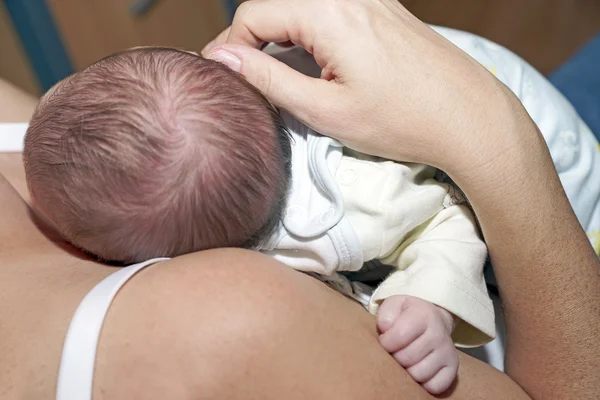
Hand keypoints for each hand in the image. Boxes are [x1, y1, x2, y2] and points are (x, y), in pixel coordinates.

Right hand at [202, 0, 508, 171]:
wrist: (467, 117)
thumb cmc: (402, 120)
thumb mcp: (324, 110)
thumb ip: (268, 80)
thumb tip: (224, 59)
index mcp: (329, 12)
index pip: (253, 14)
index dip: (230, 47)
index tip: (223, 77)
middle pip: (276, 4)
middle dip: (250, 39)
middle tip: (243, 79)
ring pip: (301, 6)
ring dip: (278, 36)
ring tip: (272, 76)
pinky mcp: (382, 8)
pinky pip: (329, 10)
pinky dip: (307, 32)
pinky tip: (309, 63)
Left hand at [377, 295, 457, 394]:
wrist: (433, 319)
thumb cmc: (407, 314)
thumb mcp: (394, 305)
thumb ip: (386, 315)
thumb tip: (386, 330)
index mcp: (424, 315)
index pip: (399, 336)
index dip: (386, 342)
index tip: (385, 340)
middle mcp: (439, 333)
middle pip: (407, 358)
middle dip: (394, 357)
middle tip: (395, 350)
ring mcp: (448, 352)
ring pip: (419, 374)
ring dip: (407, 371)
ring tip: (405, 360)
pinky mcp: (453, 368)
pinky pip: (435, 386)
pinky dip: (423, 383)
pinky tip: (418, 369)